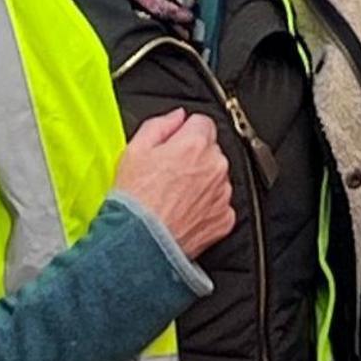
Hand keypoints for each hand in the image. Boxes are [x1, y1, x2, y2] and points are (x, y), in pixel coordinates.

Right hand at [111, 112, 236, 257]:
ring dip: (202, 182)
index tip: (174, 145)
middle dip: (194, 157)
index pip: (203, 123)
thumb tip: (177, 116)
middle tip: (169, 174)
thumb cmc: (136, 201)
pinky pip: (219, 204)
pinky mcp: (224, 218)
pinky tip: (184, 211)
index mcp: (195, 145)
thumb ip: (160, 125)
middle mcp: (215, 167)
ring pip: (217, 177)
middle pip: (211, 150)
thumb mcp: (135, 150)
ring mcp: (222, 194)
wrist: (142, 243)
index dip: (185, 132)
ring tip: (174, 196)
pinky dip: (206, 207)